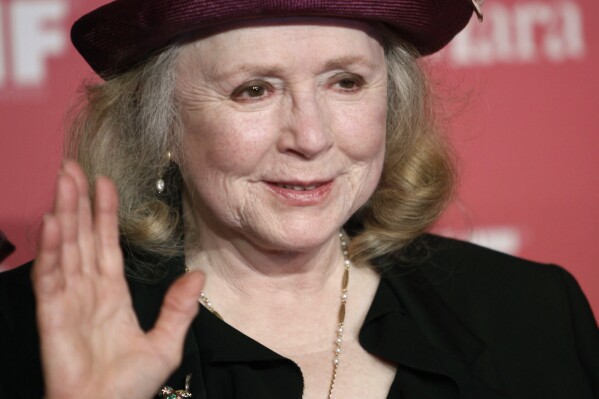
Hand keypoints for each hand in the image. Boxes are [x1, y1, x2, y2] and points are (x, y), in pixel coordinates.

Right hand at [32, 161, 203, 398]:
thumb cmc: (129, 386)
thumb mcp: (166, 343)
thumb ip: (180, 308)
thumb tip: (199, 275)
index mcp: (112, 294)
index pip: (107, 243)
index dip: (105, 213)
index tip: (104, 182)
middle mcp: (88, 290)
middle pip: (83, 236)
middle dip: (78, 201)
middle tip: (73, 167)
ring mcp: (69, 299)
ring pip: (66, 247)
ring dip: (64, 213)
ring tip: (64, 180)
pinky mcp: (54, 314)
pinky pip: (52, 275)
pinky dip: (52, 249)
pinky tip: (53, 223)